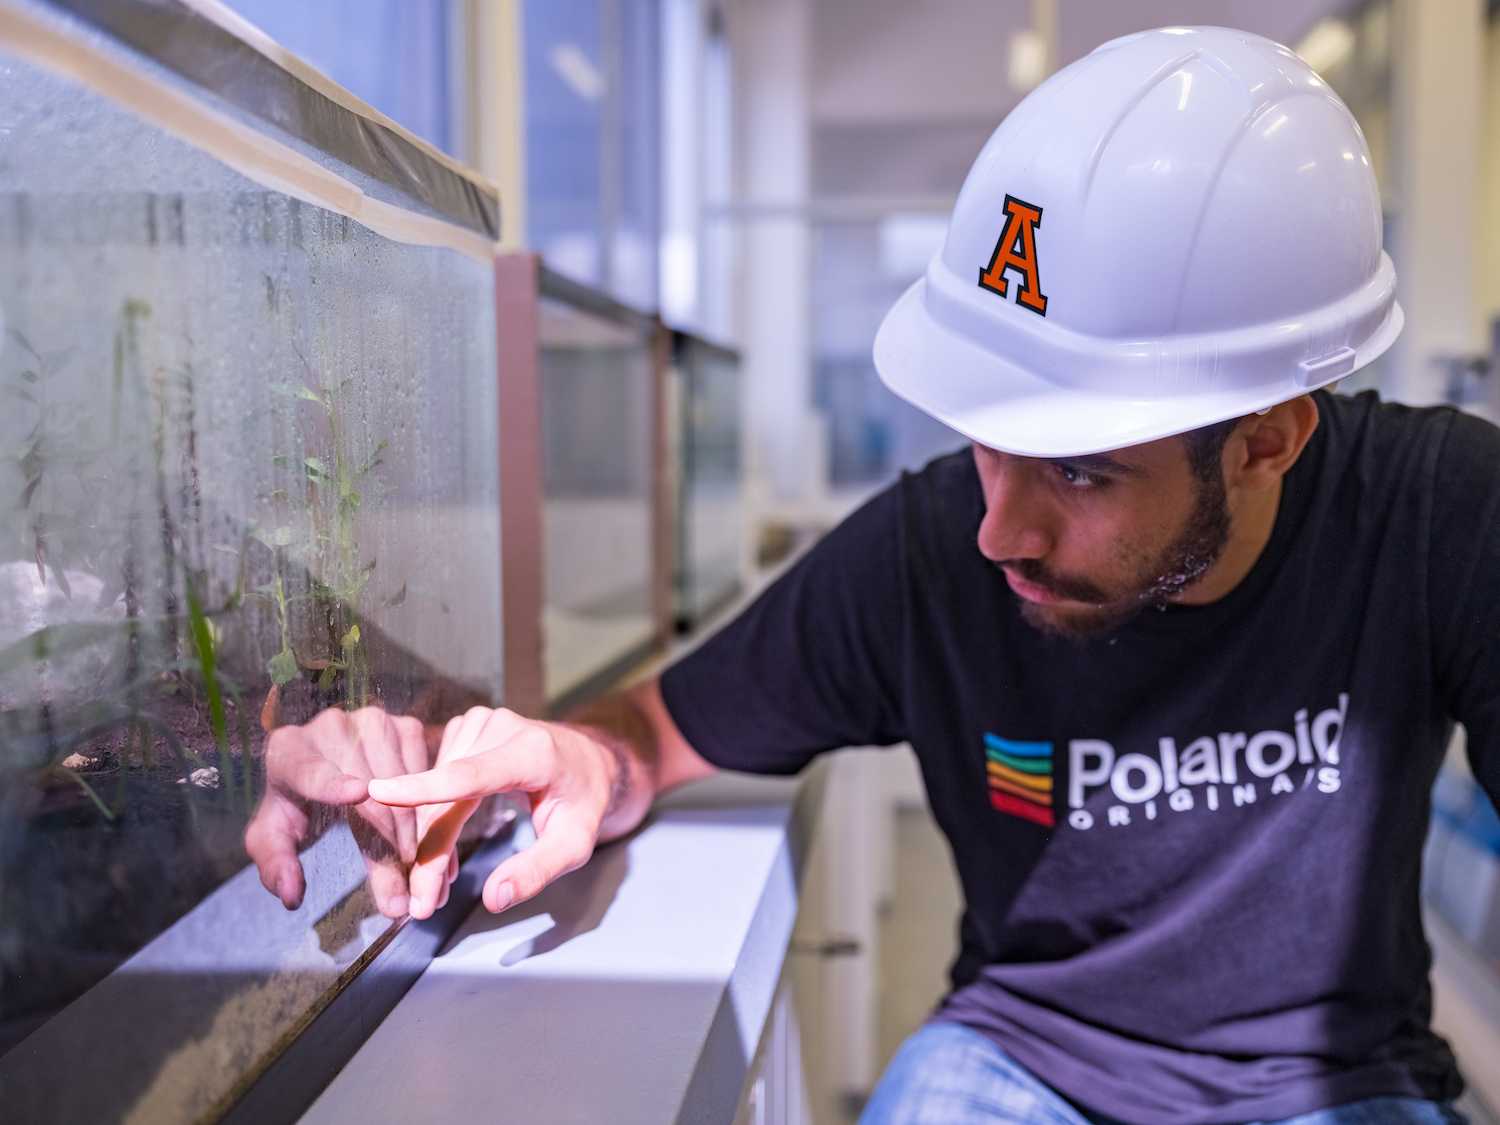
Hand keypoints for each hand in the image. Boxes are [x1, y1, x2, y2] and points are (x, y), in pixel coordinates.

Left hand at [244, 706, 452, 917]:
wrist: (318, 762)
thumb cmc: (291, 804)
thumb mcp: (272, 838)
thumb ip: (274, 866)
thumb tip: (292, 894)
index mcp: (289, 752)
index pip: (311, 771)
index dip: (334, 783)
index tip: (358, 793)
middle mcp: (331, 727)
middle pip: (370, 792)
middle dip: (387, 846)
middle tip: (398, 892)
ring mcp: (373, 722)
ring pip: (403, 786)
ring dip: (410, 833)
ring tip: (409, 867)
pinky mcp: (404, 726)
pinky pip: (424, 774)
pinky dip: (425, 808)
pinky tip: (418, 834)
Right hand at [368, 707, 615, 919]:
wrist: (587, 759)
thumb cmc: (582, 801)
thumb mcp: (576, 843)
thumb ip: (538, 870)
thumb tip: (495, 898)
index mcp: (533, 753)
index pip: (470, 775)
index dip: (423, 787)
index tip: (379, 793)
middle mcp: (501, 729)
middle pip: (446, 799)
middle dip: (429, 856)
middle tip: (424, 905)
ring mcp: (479, 724)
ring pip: (434, 794)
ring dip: (431, 842)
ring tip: (443, 881)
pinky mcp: (464, 729)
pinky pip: (436, 781)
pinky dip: (434, 817)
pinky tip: (446, 845)